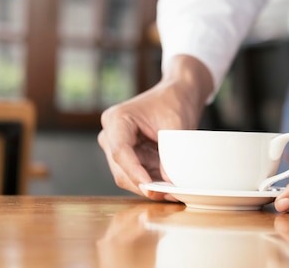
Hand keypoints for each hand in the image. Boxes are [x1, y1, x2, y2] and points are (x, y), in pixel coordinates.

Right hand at [98, 55, 212, 199]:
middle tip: (170, 194)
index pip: (120, 152)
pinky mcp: (128, 156)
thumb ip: (170, 153)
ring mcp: (117, 146)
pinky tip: (170, 185)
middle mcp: (111, 134)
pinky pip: (137, 175)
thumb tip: (168, 182)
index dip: (134, 173)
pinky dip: (153, 182)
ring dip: (150, 186)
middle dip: (145, 184)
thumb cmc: (173, 102)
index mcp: (117, 119)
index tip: (151, 187)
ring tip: (174, 191)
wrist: (178, 94)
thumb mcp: (176, 126)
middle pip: (121, 169)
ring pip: (128, 177)